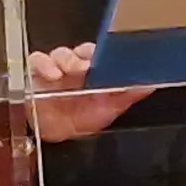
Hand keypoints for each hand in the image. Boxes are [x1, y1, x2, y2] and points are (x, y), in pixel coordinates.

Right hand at [25, 44, 148, 143]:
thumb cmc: (81, 118)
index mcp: (92, 71)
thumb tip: (149, 85)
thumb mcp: (109, 109)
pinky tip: (53, 74)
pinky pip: (37, 60)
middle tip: (88, 66)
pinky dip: (45, 64)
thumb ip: (127, 95)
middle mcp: (73, 66)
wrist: (55, 134)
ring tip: (73, 70)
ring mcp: (54, 67)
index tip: (106, 58)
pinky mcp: (35, 72)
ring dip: (68, 60)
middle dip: (84, 56)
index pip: (98, 54)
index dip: (101, 54)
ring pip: (60, 53)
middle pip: (79, 51)